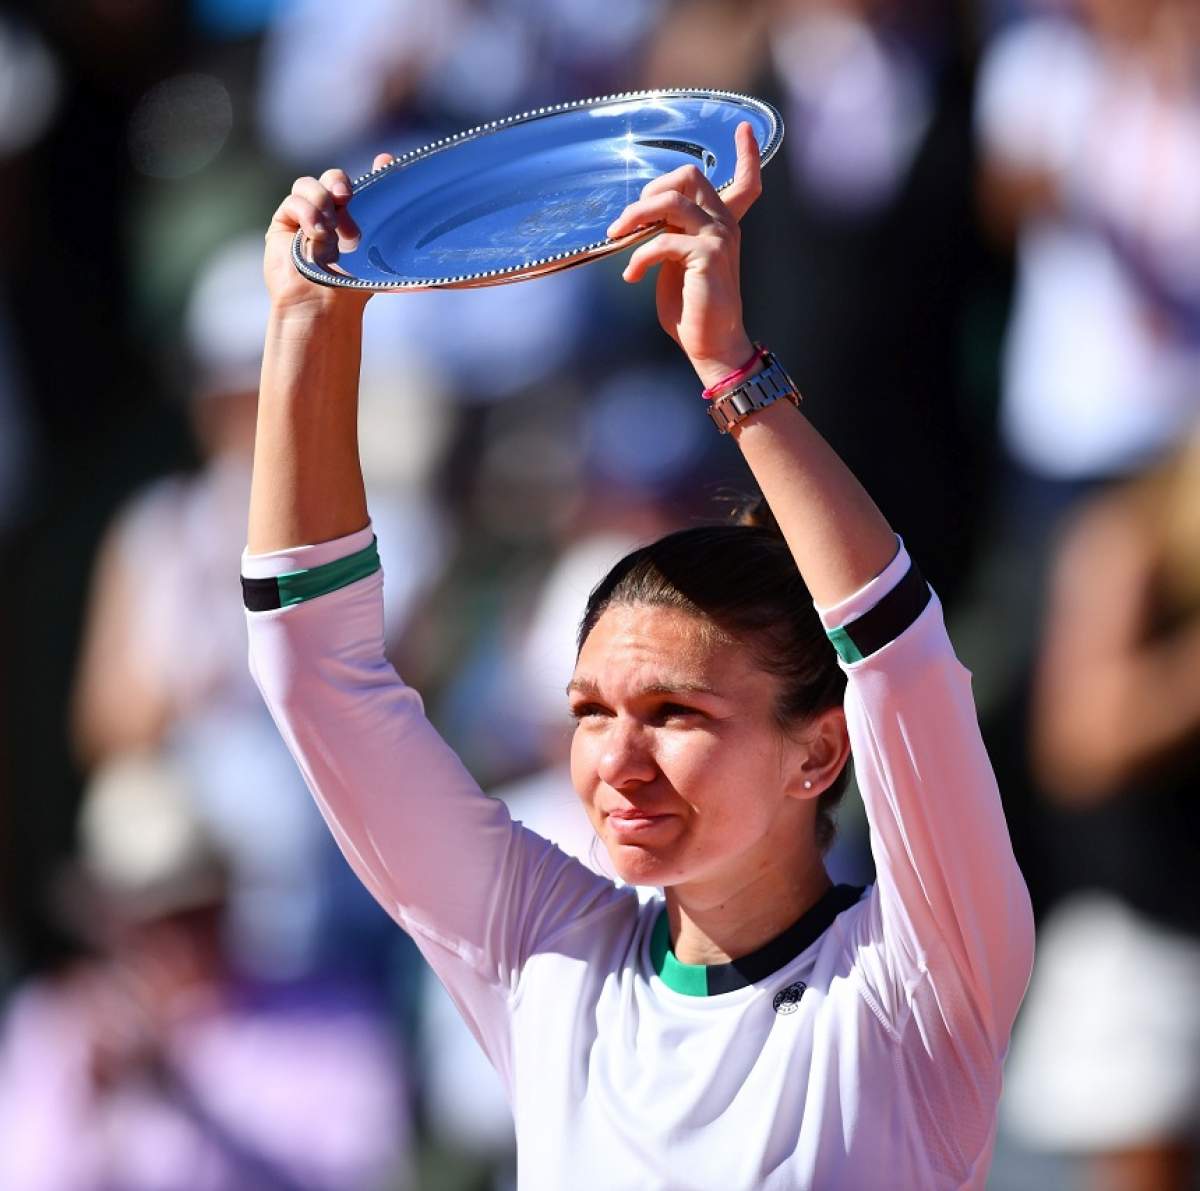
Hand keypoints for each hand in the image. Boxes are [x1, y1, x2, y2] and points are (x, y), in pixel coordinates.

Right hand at [263, 153, 395, 311]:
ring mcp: (305, 218)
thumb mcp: (380, 253)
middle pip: (332, 179)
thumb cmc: (353, 287)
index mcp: (354, 220)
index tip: (385, 161)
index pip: (363, 187)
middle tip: (347, 196)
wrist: (323, 305)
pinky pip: (293, 201)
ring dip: (321, 200)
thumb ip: (391, 226)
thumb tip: (405, 199)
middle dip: (338, 181)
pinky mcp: (284, 223)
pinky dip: (306, 212)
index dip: (374, 171)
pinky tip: (317, 234)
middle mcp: (330, 215)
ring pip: (308, 185)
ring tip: (330, 230)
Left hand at [606, 122, 762, 387]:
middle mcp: (725, 225)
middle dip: (650, 190)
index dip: (748, 153)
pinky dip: (639, 257)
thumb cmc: (691, 309)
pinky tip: (631, 275)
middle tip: (626, 221)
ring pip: (671, 200)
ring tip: (617, 237)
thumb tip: (643, 218)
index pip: (746, 182)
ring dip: (636, 216)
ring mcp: (718, 237)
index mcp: (723, 225)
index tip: (744, 128)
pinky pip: (662, 241)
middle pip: (689, 175)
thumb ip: (669, 235)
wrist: (712, 345)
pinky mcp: (707, 256)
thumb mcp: (676, 264)